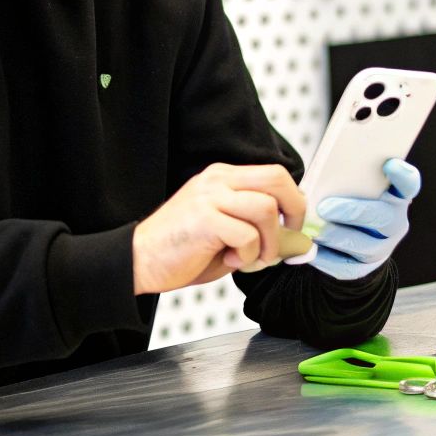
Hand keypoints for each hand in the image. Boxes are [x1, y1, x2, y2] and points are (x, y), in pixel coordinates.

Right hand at [132, 164, 304, 293]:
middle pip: (277, 179)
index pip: (274, 174)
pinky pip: (247, 235)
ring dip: (268, 242)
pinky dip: (247, 256)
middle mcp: (217, 180)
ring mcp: (210, 196)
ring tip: (251, 258)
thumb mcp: (226, 232)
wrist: (139, 261)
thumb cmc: (181, 250)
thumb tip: (296, 239)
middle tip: (288, 238)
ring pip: (266, 208)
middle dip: (294, 211)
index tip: (294, 224)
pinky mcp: (205, 218)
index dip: (294, 199)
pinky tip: (229, 260)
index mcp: (222, 176)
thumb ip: (257, 229)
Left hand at [311, 158, 420, 280]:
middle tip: (325, 208)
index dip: (403, 176)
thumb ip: (349, 181)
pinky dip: (325, 258)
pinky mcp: (364, 267)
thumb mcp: (356, 189)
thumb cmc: (352, 202)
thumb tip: (324, 172)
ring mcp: (383, 247)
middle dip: (353, 212)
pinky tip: (308, 249)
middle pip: (383, 217)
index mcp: (396, 197)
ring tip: (313, 231)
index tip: (389, 164)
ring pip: (364, 246)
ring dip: (336, 237)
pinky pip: (345, 266)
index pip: (408, 185)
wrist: (355, 240)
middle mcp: (395, 223)